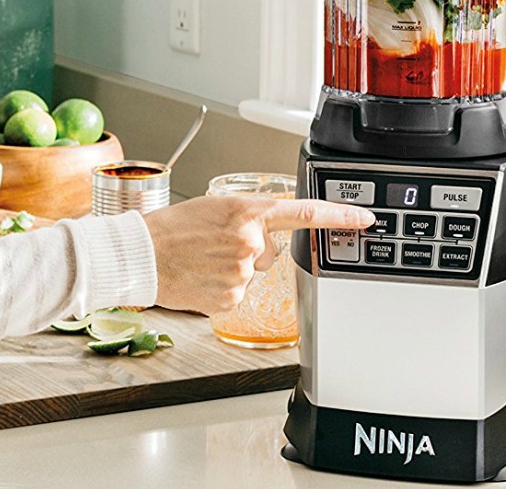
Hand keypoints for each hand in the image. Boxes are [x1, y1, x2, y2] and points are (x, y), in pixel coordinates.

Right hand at [143, 195, 373, 313]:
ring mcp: (241, 272)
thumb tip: (262, 239)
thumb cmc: (169, 229)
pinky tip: (200, 279)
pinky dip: (219, 289)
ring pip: (250, 275)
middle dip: (247, 251)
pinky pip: (236, 294)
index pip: (305, 212)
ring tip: (200, 262)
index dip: (340, 216)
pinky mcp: (231, 297)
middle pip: (269, 252)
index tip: (365, 220)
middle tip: (212, 246)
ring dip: (229, 271)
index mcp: (246, 211)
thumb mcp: (213, 208)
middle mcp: (249, 241)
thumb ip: (246, 219)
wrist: (139, 255)